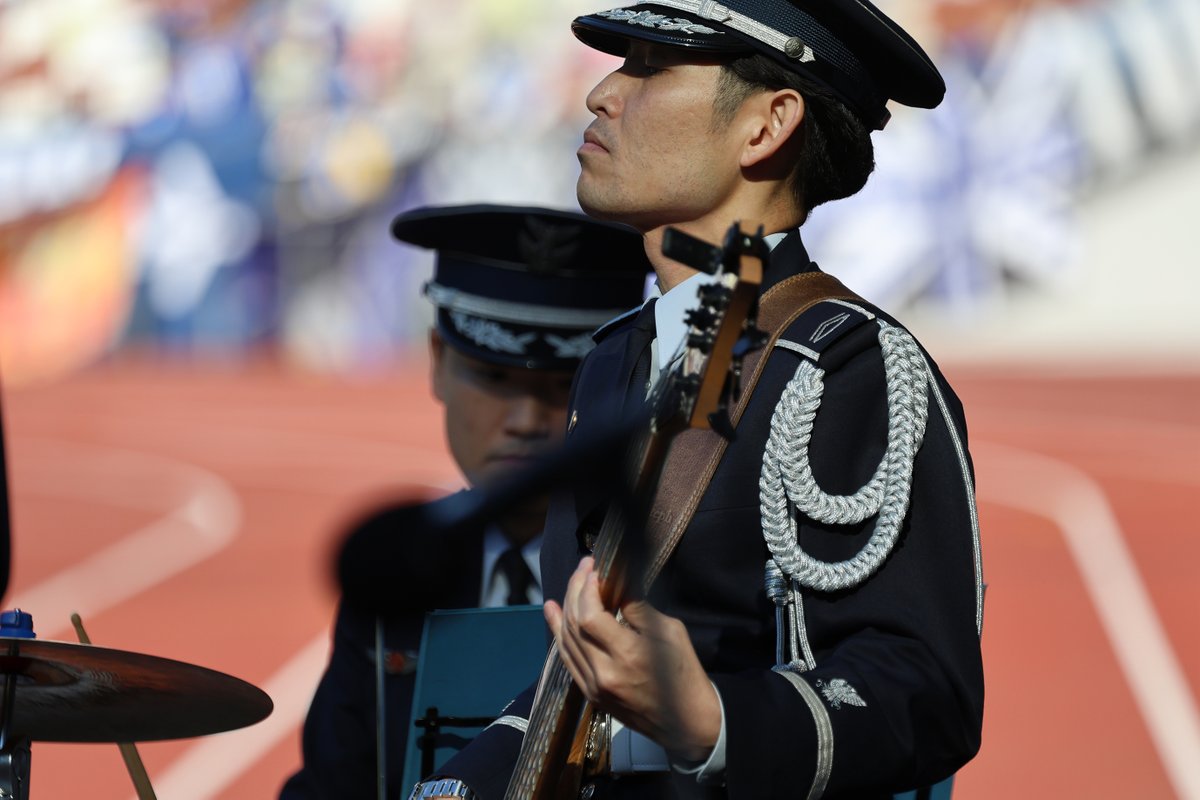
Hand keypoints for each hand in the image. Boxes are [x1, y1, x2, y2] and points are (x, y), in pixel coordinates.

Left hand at [543, 557, 720, 761]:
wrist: (687, 723)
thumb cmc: (685, 673)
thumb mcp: (670, 632)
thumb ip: (637, 608)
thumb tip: (616, 582)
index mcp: (627, 655)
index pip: (590, 616)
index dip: (586, 588)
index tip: (594, 568)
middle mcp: (604, 673)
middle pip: (574, 625)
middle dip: (575, 591)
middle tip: (584, 568)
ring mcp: (594, 687)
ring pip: (566, 641)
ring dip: (564, 609)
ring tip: (571, 584)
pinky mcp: (591, 695)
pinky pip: (568, 660)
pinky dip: (560, 634)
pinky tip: (554, 613)